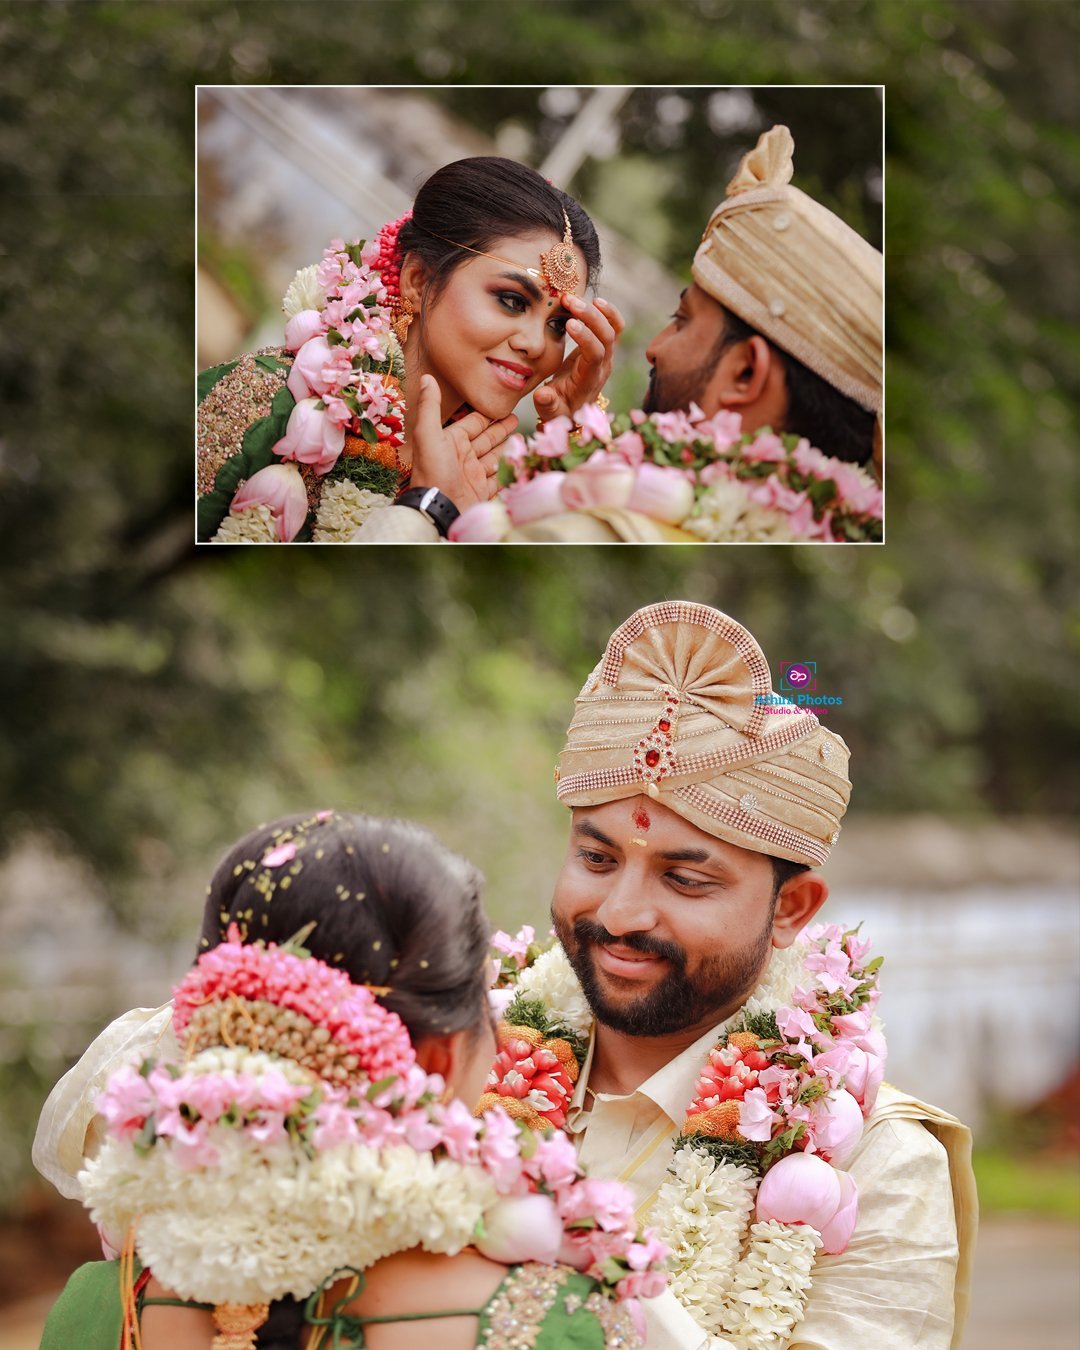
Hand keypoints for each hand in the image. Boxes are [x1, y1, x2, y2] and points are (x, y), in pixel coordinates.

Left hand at [409, 375, 516, 509]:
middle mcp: (462, 457)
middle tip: (516, 418)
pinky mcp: (482, 492)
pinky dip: (509, 470)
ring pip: (494, 457)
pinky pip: (499, 478)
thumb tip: (428, 378)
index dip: (487, 414)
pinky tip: (519, 462)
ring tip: (522, 437)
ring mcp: (473, 475)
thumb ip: (430, 406)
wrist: (440, 511)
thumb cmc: (433, 473)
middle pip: (486, 439)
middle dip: (500, 429)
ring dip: (506, 447)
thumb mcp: (428, 435)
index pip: (473, 423)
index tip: (501, 405)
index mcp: (450, 442)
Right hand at [533, 295, 623, 422]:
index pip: (595, 355)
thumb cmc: (559, 408)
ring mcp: (607, 355)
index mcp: (589, 380)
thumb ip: (547, 404)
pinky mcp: (604, 347)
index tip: (569, 323)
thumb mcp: (550, 411)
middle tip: (569, 301)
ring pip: (614, 328)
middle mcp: (603, 366)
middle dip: (591, 317)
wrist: (574, 409)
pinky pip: (614, 326)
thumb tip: (542, 395)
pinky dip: (607, 311)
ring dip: (600, 310)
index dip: (585, 338)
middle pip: (608, 337)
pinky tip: (591, 300)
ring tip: (578, 297)